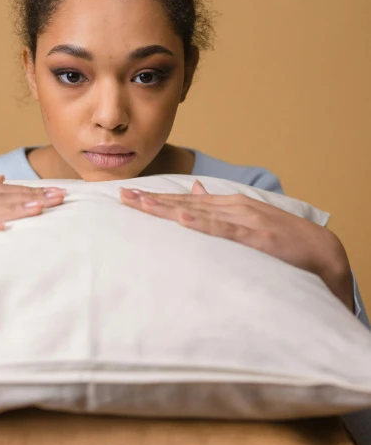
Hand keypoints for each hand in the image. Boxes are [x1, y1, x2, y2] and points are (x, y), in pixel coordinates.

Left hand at [120, 180, 354, 310]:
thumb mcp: (248, 220)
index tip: (130, 197)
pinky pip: (224, 230)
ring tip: (141, 205)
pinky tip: (182, 217)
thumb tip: (192, 193)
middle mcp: (233, 207)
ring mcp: (244, 220)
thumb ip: (219, 209)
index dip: (156, 199)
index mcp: (229, 205)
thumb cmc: (283, 241)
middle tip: (122, 196)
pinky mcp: (255, 236)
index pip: (184, 201)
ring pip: (198, 213)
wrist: (321, 251)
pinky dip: (202, 223)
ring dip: (168, 208)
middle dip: (152, 201)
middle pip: (184, 204)